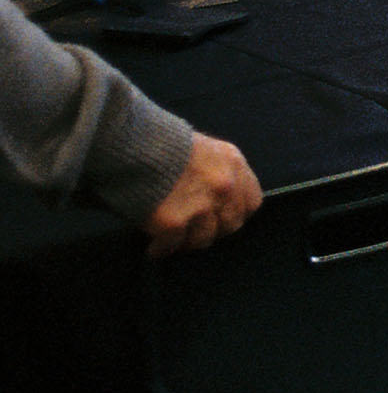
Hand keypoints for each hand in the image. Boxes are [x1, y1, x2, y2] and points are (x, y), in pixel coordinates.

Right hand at [143, 133, 260, 257]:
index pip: (251, 202)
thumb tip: (216, 198)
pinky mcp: (175, 222)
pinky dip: (161, 249)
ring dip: (187, 241)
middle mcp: (224, 186)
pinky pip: (172, 246)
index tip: (221, 218)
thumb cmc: (161, 144)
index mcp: (233, 163)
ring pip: (203, 239)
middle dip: (212, 229)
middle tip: (194, 231)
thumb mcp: (203, 148)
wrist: (131, 145)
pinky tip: (154, 247)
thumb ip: (217, 171)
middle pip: (230, 224)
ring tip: (172, 239)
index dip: (235, 213)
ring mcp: (202, 205)